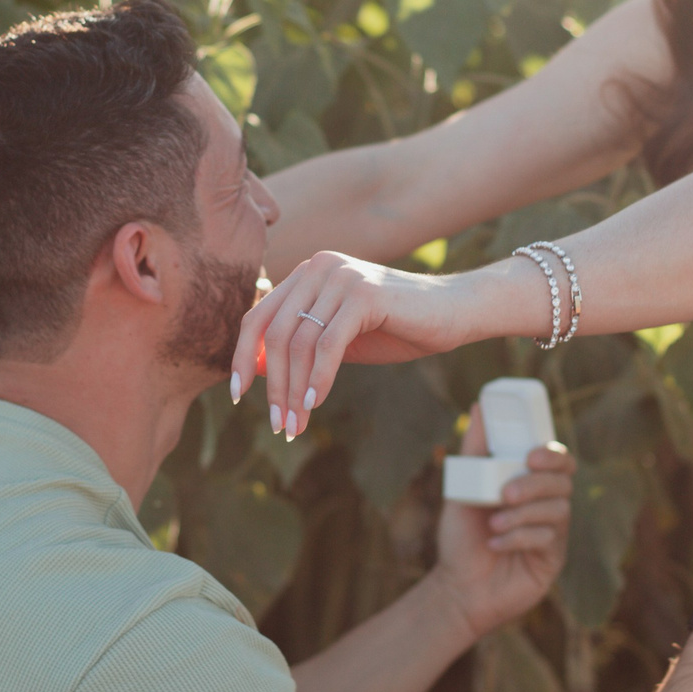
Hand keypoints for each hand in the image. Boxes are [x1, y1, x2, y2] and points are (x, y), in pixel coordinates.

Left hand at [233, 252, 474, 439]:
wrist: (455, 312)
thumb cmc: (396, 328)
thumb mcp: (338, 338)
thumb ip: (300, 345)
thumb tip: (252, 369)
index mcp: (307, 274)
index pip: (258, 316)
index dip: (241, 356)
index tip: (238, 394)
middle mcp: (318, 267)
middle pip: (274, 333)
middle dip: (273, 385)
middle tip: (279, 424)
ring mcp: (341, 277)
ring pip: (299, 343)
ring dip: (295, 391)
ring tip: (297, 424)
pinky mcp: (364, 294)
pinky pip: (328, 344)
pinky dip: (318, 378)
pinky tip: (316, 403)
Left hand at [430, 405, 577, 640]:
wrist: (456, 589)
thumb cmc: (461, 538)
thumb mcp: (462, 489)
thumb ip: (474, 449)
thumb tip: (479, 406)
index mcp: (531, 485)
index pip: (558, 461)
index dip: (553, 454)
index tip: (531, 455)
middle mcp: (547, 507)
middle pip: (562, 483)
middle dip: (535, 485)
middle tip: (505, 493)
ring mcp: (553, 534)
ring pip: (558, 511)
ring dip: (523, 514)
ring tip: (494, 523)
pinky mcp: (552, 561)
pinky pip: (549, 539)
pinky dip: (520, 537)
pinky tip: (495, 543)